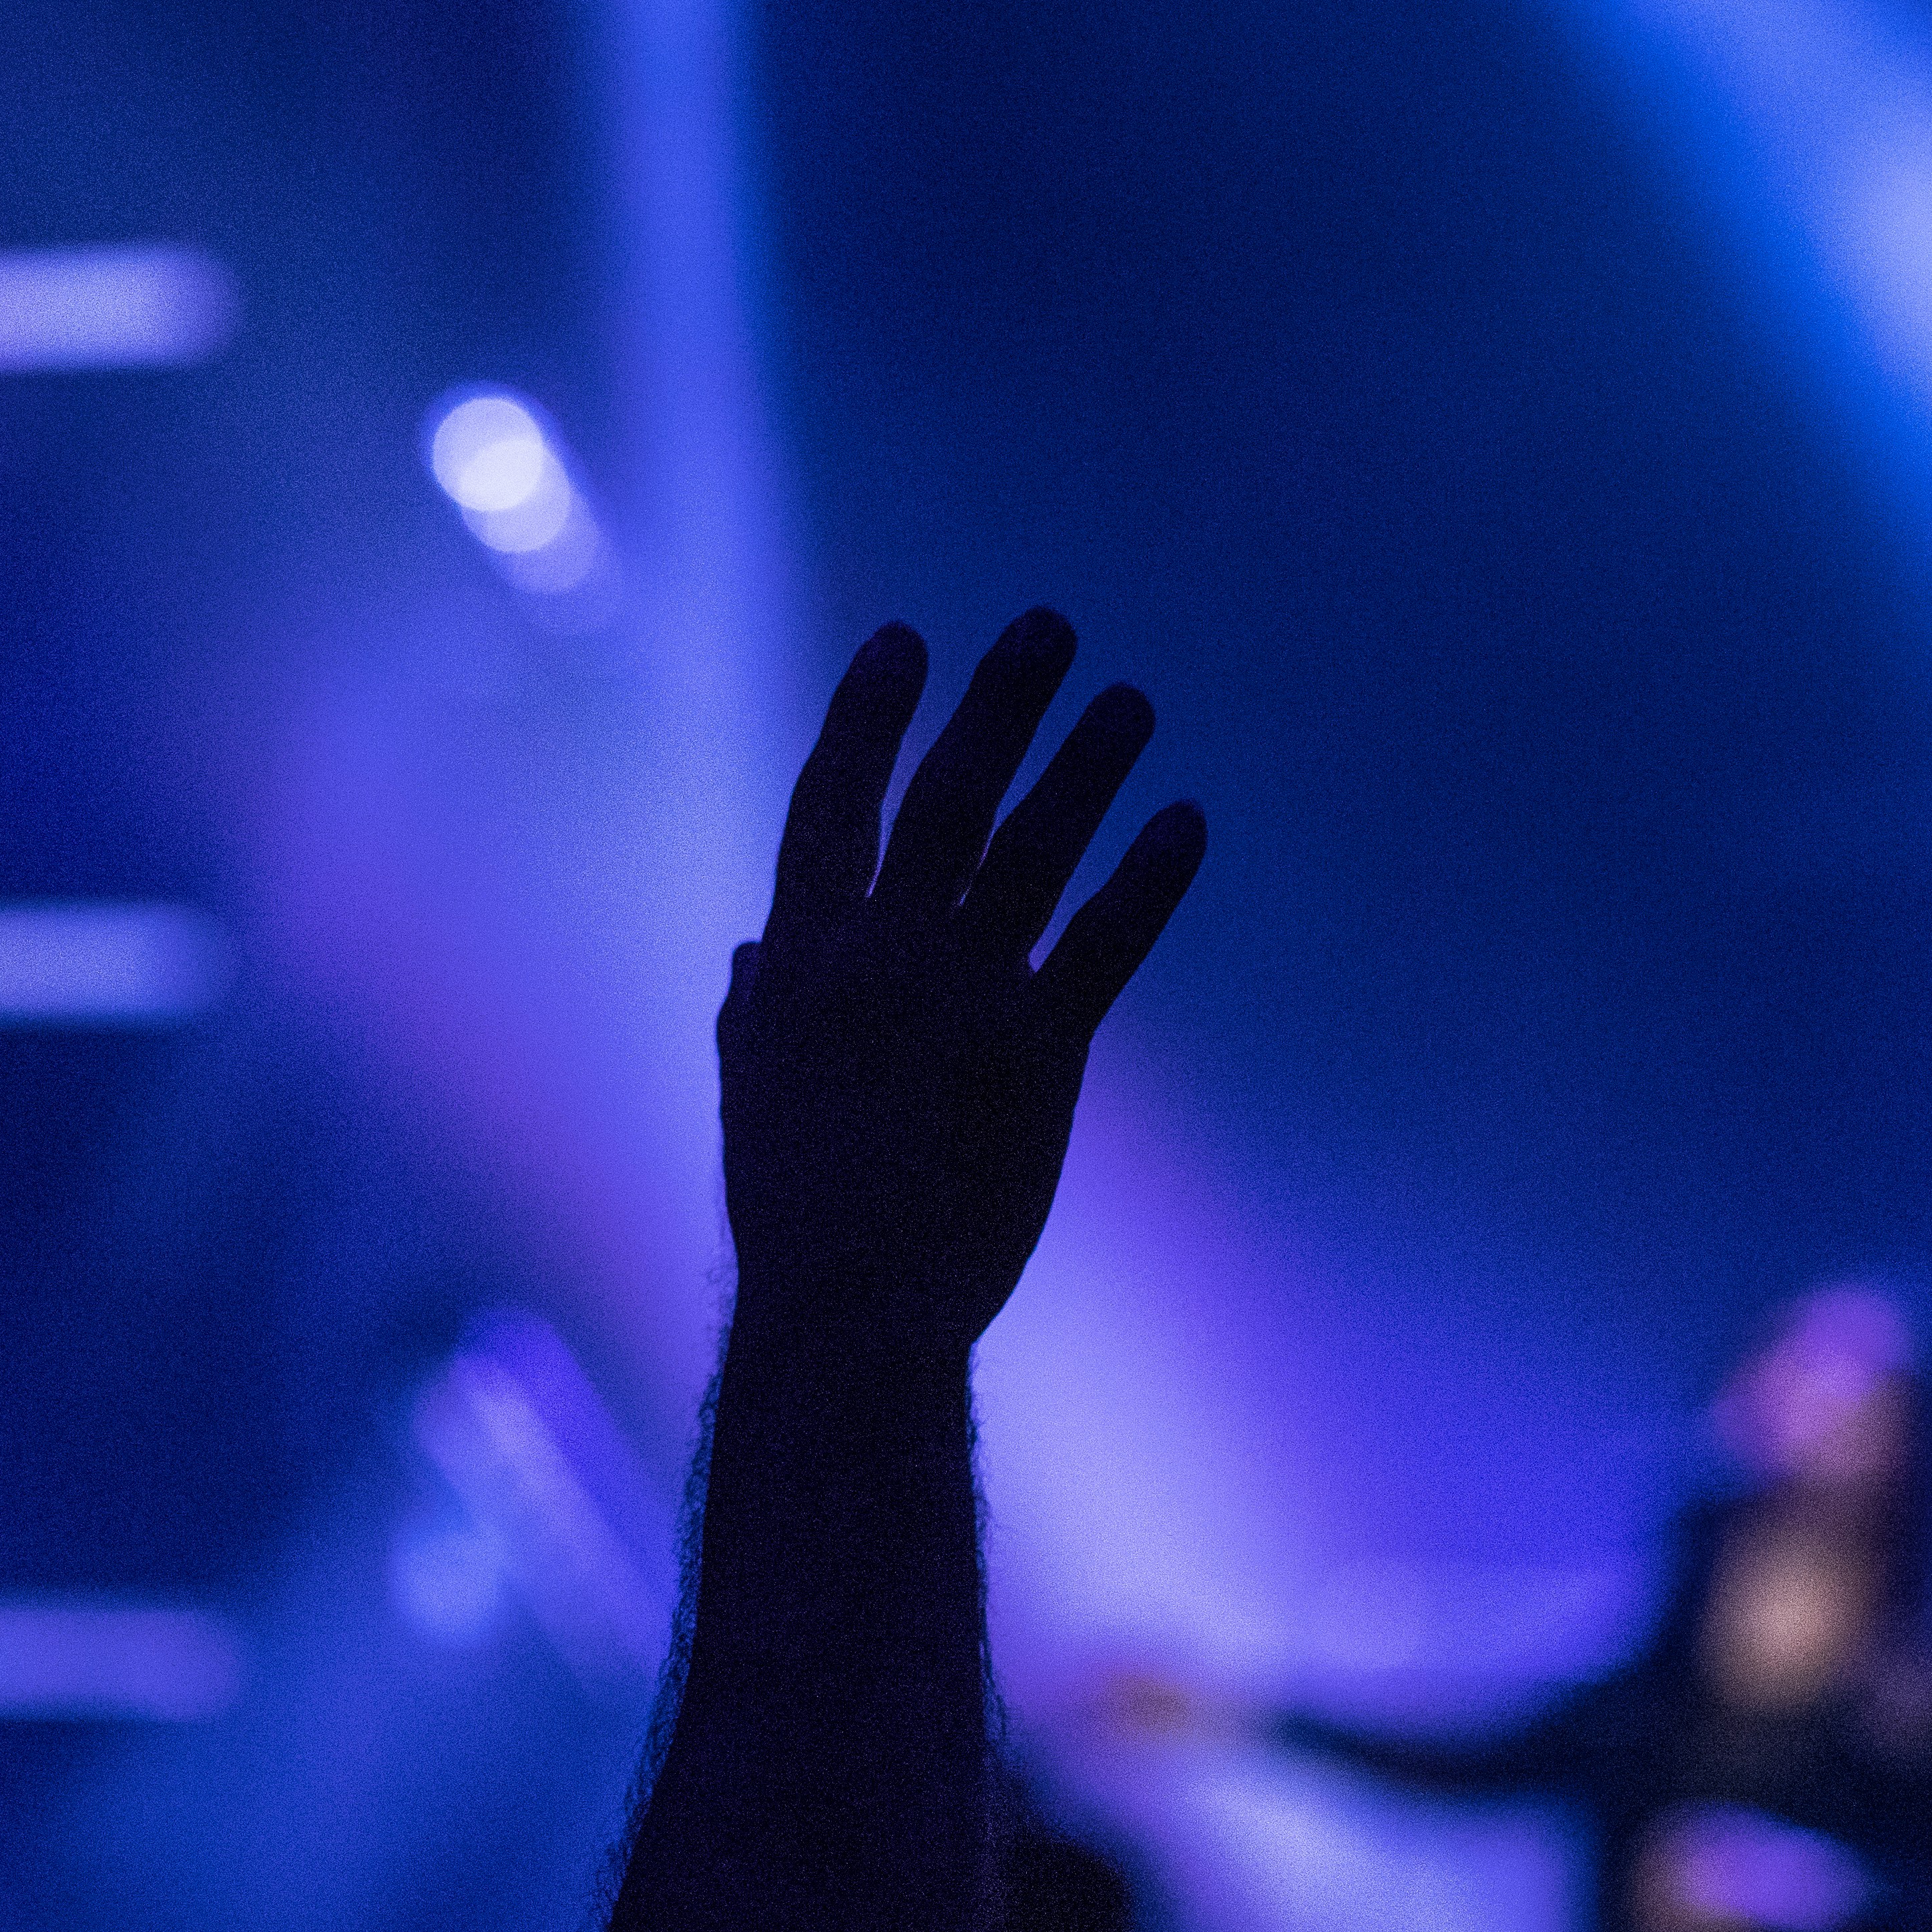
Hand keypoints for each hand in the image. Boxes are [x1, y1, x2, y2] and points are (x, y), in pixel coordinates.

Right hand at [719, 609, 1203, 1350]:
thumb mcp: (749, 1088)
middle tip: (1046, 626)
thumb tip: (749, 947)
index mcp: (797, 958)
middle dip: (995, 705)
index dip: (868, 717)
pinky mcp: (1038, 1054)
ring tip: (1129, 699)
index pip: (830, 805)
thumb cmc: (791, 1203)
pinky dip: (1146, 878)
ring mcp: (960, 999)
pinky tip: (1182, 819)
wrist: (853, 1305)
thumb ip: (752, 1005)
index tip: (907, 640)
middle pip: (944, 800)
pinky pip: (1102, 944)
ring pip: (1031, 853)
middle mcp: (877, 958)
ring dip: (1084, 767)